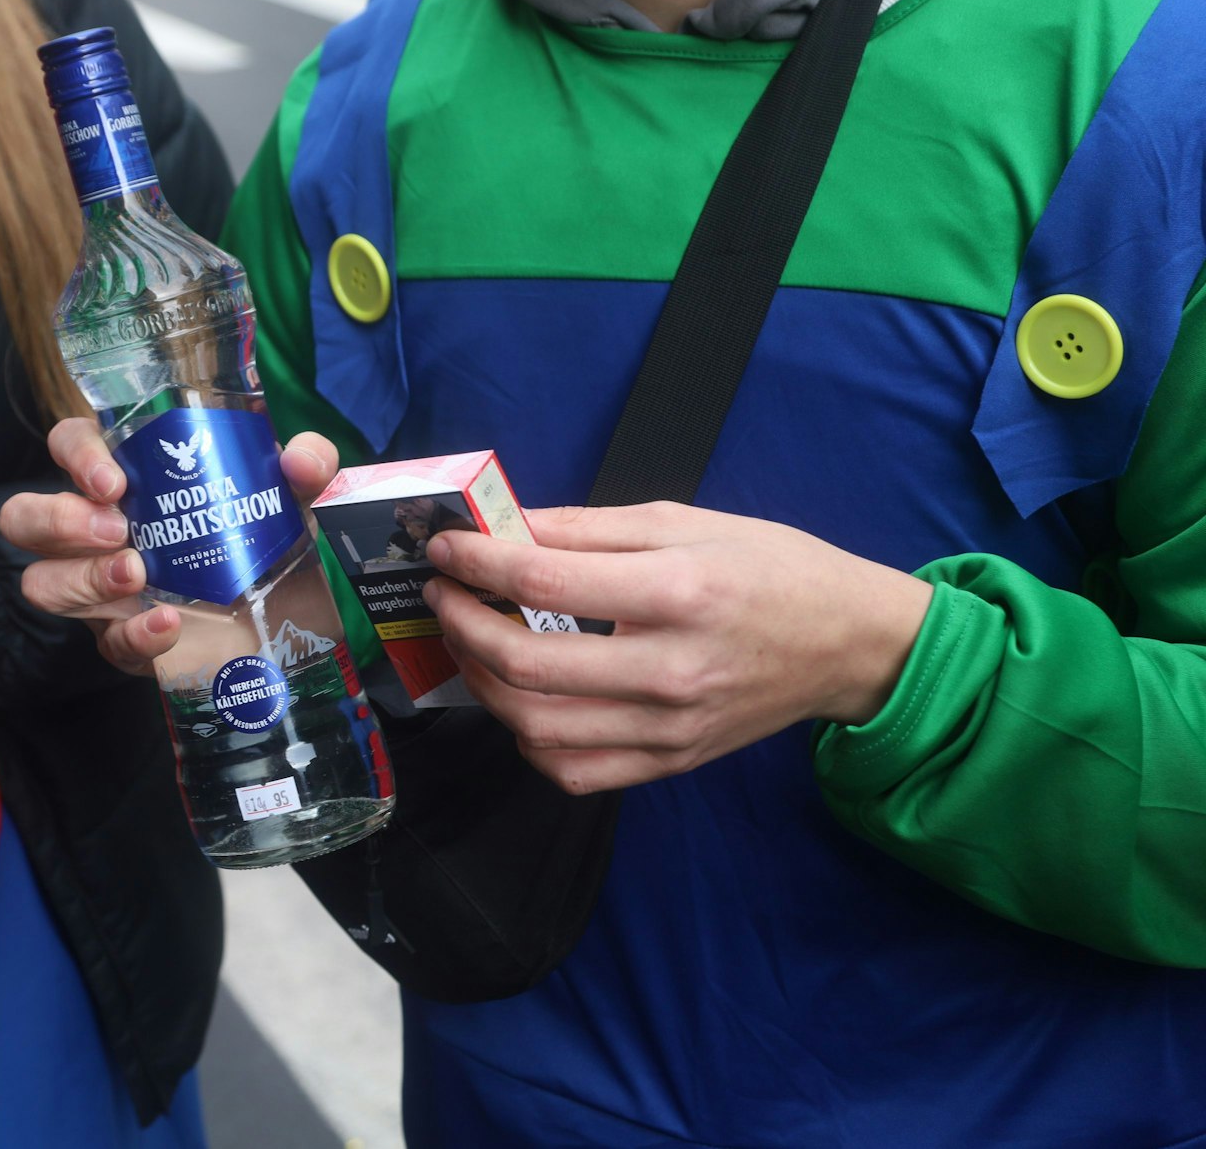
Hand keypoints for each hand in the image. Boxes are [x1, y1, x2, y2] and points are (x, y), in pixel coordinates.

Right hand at [0, 419, 341, 673]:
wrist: (284, 614)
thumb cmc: (263, 532)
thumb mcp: (293, 495)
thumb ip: (307, 465)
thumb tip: (299, 458)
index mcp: (122, 477)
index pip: (68, 445)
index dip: (76, 455)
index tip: (113, 479)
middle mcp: (93, 529)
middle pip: (25, 516)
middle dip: (59, 521)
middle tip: (117, 528)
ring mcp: (97, 589)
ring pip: (42, 582)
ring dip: (81, 579)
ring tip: (134, 575)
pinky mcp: (121, 639)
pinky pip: (106, 643)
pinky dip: (134, 634)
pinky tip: (168, 624)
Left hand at [424, 501, 932, 794]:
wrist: (849, 645)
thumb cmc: (771, 569)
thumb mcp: (685, 521)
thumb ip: (587, 528)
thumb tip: (504, 526)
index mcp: (679, 591)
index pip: (543, 583)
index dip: (475, 564)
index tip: (444, 549)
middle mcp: (672, 669)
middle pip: (527, 664)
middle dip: (462, 625)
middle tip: (444, 595)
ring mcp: (670, 727)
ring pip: (537, 727)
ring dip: (483, 683)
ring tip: (472, 641)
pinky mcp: (670, 762)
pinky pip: (573, 771)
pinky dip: (528, 738)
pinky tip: (522, 699)